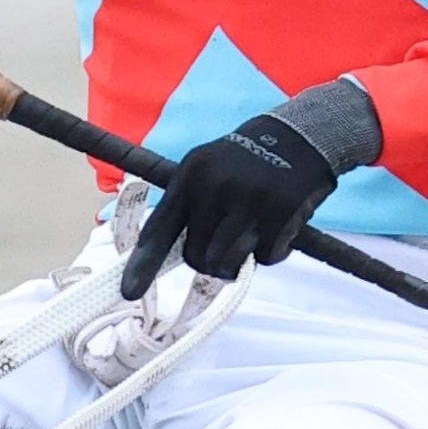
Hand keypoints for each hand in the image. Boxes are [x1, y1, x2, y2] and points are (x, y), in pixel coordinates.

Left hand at [120, 81, 382, 297]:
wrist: (299, 136)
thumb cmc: (246, 162)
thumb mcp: (207, 169)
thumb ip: (189, 208)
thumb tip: (173, 257)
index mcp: (190, 175)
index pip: (159, 229)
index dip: (142, 264)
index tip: (128, 292)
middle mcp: (215, 187)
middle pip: (196, 258)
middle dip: (209, 261)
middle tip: (227, 241)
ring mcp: (248, 201)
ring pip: (227, 265)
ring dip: (238, 263)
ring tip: (250, 238)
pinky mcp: (280, 214)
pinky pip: (266, 259)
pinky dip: (273, 251)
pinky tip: (278, 225)